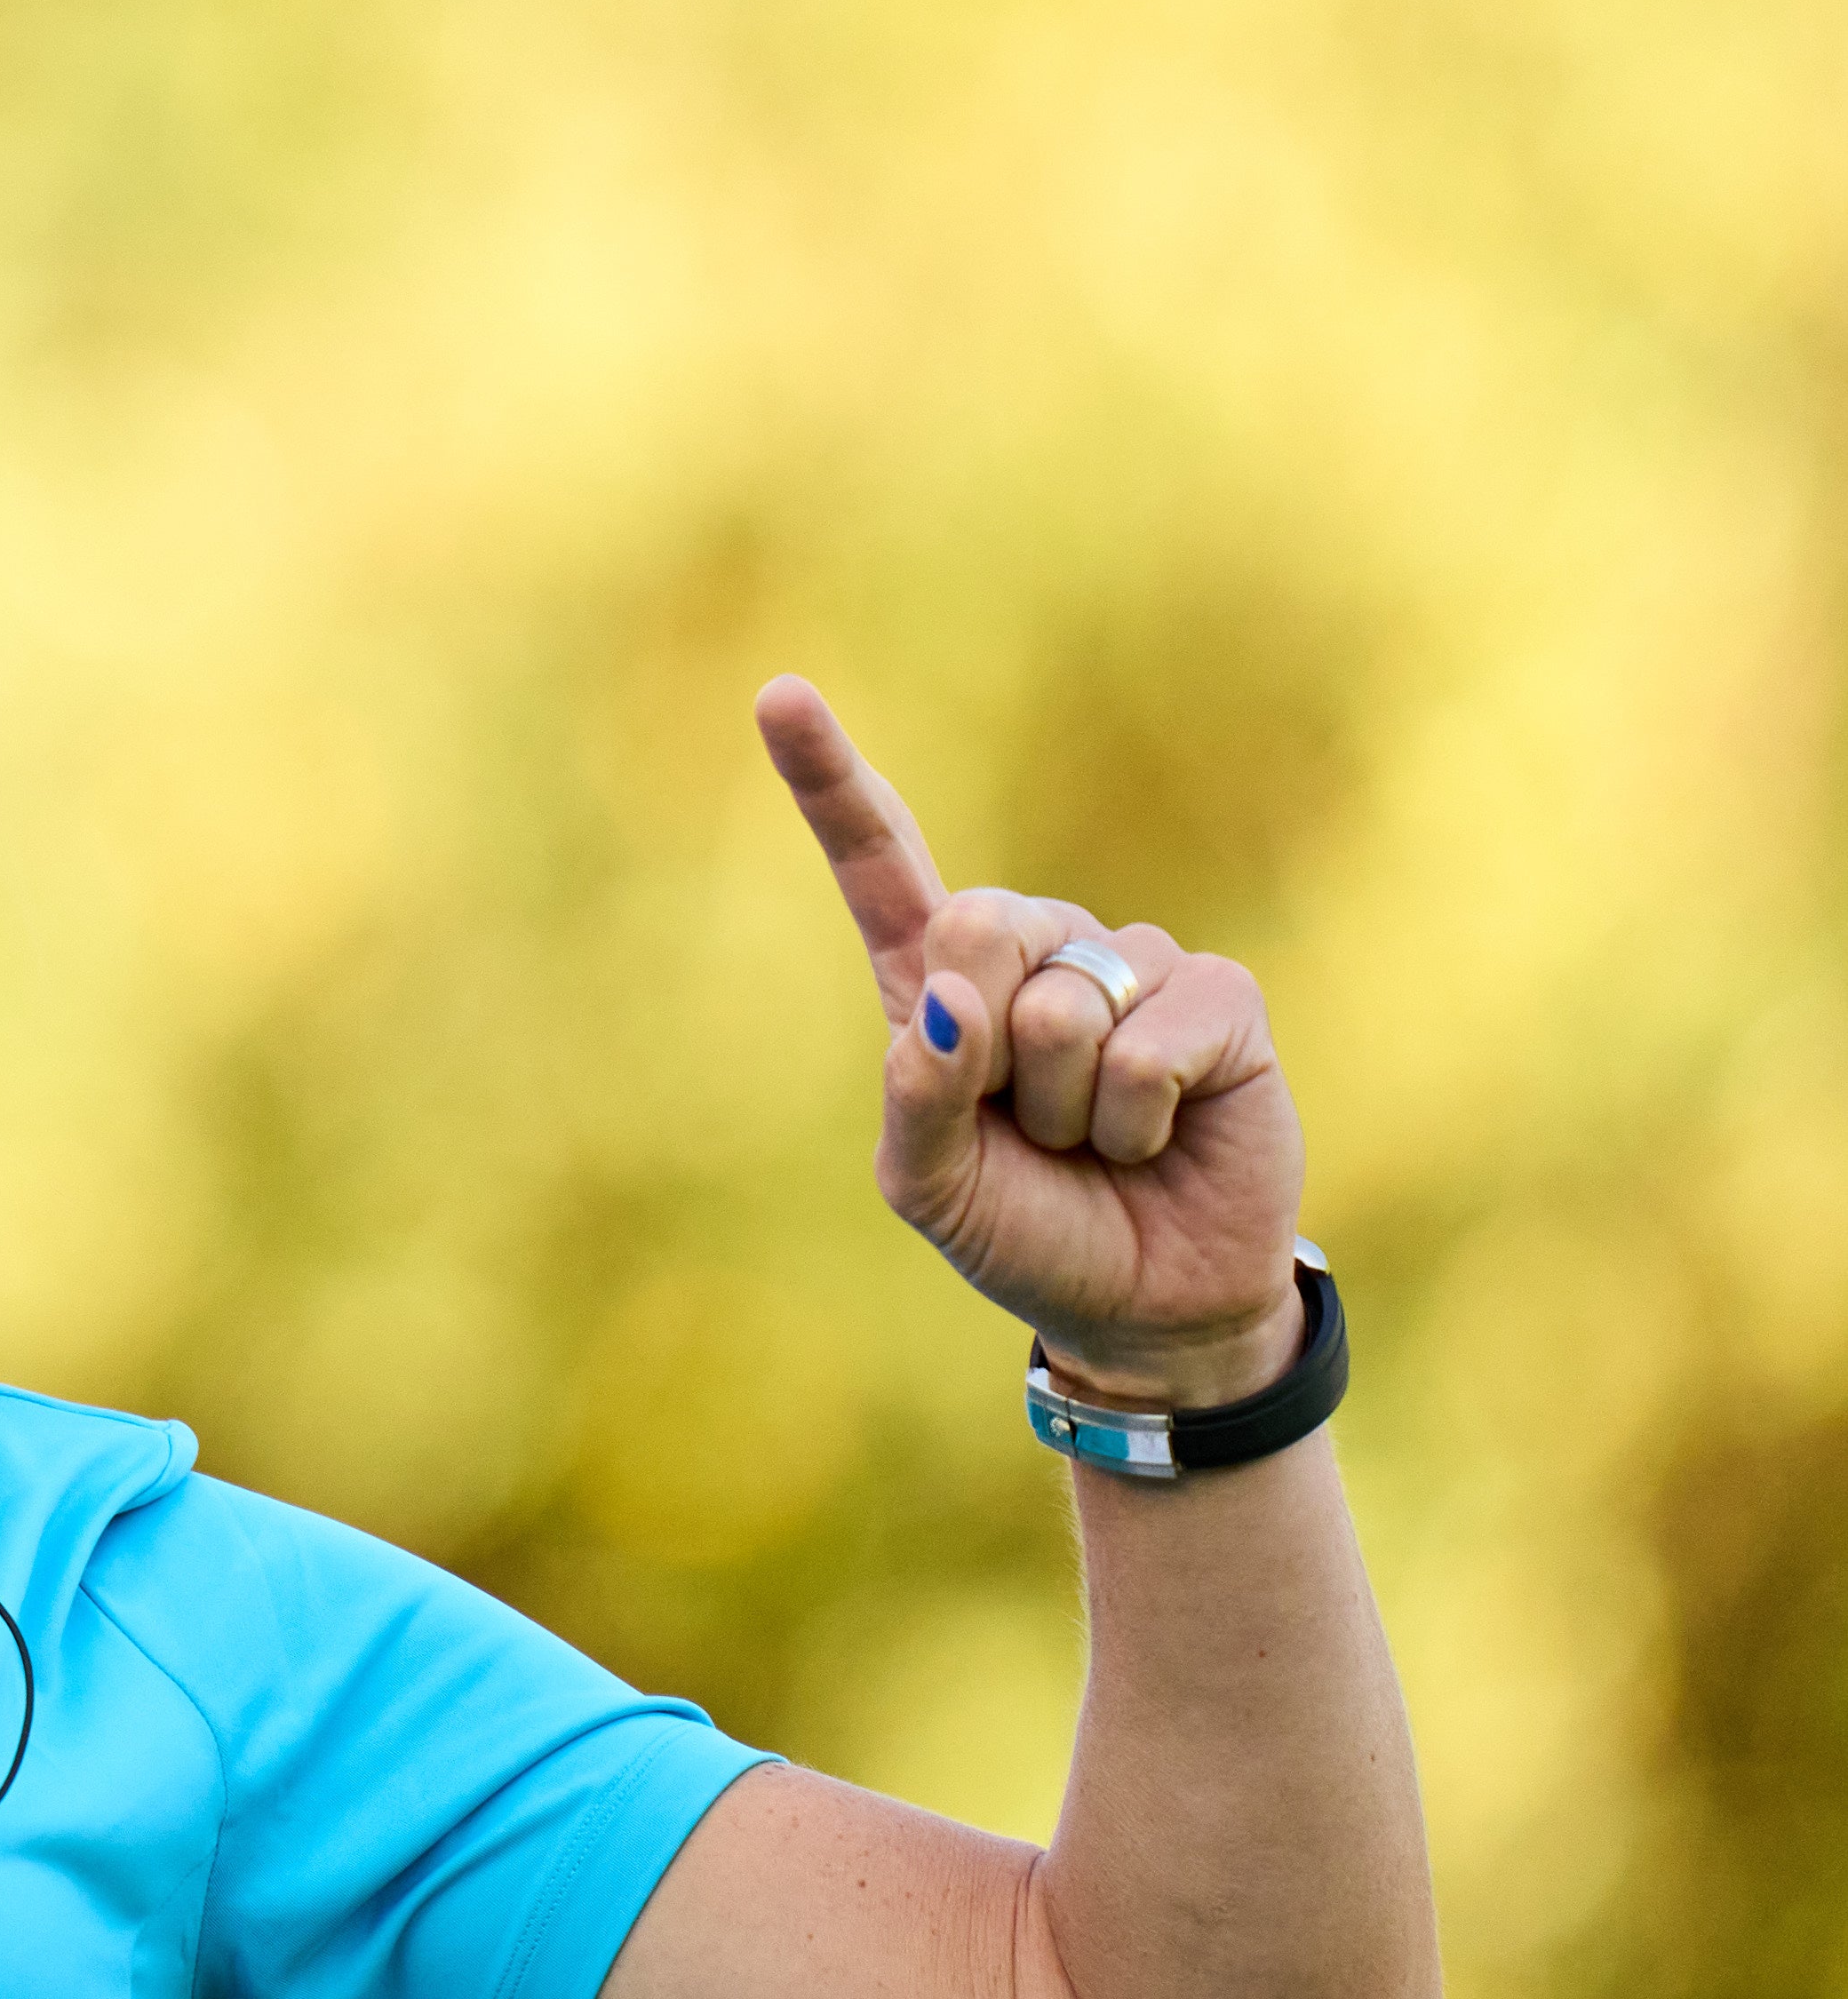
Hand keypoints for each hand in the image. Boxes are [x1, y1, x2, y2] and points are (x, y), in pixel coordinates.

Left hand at [758, 675, 1307, 1408]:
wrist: (1142, 1304)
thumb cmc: (1025, 1231)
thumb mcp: (932, 1186)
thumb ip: (916, 1097)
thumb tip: (952, 999)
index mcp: (936, 982)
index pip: (879, 863)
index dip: (830, 779)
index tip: (780, 694)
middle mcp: (1034, 952)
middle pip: (978, 925)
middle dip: (992, 1053)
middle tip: (1028, 1125)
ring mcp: (1129, 965)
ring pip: (1066, 1001)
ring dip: (1067, 1106)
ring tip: (1096, 1140)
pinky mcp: (1219, 997)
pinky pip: (1152, 1037)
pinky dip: (1140, 1116)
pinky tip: (1161, 1135)